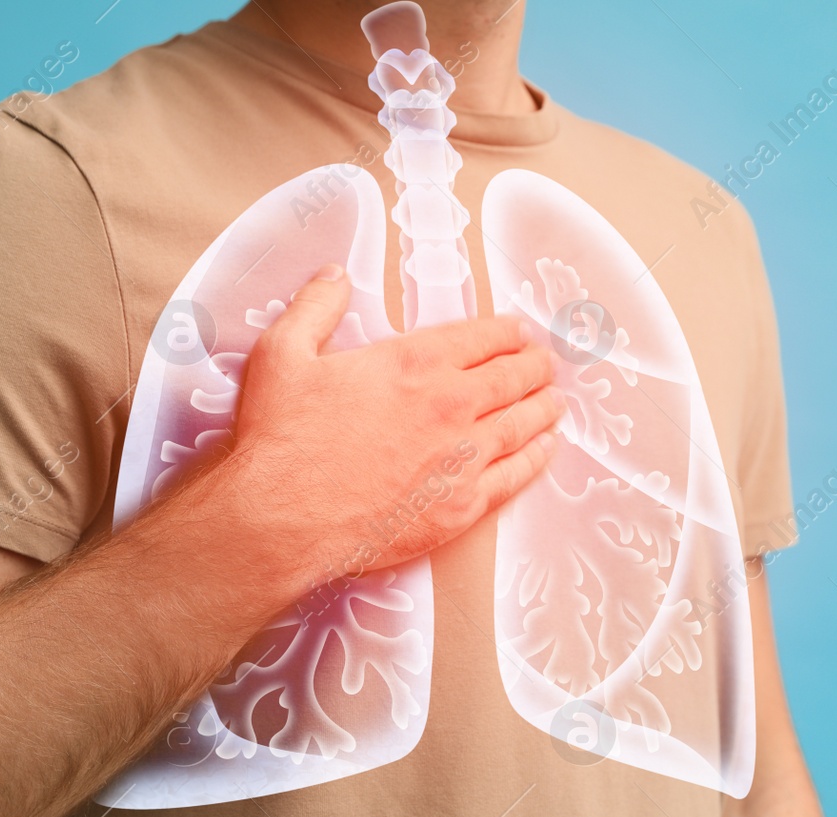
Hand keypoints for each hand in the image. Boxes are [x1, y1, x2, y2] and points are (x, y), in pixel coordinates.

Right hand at [230, 263, 559, 585]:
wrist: (282, 519)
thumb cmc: (281, 441)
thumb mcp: (282, 354)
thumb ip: (315, 307)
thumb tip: (334, 277)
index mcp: (414, 362)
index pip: (481, 337)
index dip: (507, 331)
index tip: (518, 332)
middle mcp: (450, 405)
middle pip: (513, 377)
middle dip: (534, 366)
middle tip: (545, 363)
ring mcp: (462, 458)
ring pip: (523, 424)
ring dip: (544, 408)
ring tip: (555, 400)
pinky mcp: (462, 507)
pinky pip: (515, 476)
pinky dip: (536, 458)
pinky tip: (544, 449)